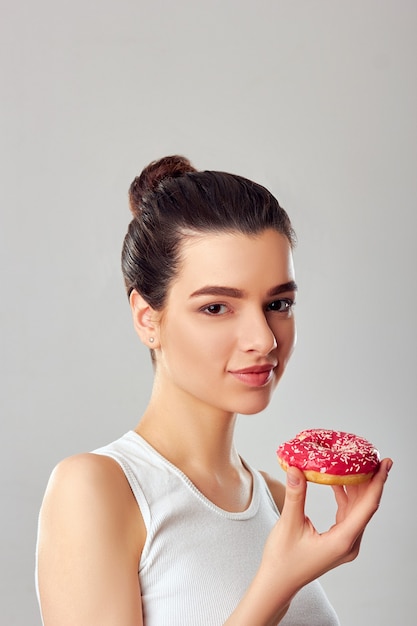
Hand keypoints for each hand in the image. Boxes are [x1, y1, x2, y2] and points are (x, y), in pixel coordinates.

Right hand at [261, 458, 392, 591]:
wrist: (278, 582)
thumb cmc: (283, 559)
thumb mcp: (289, 524)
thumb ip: (295, 495)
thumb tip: (296, 469)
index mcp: (343, 540)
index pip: (368, 506)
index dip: (378, 482)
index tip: (385, 463)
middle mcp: (349, 542)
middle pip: (366, 506)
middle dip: (370, 480)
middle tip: (371, 456)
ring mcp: (345, 543)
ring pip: (357, 509)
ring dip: (356, 487)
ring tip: (355, 464)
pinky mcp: (338, 541)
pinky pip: (347, 514)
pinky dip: (345, 496)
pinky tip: (337, 481)